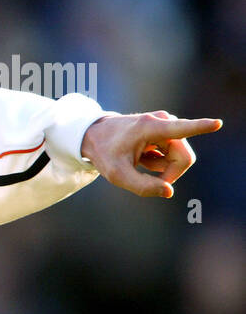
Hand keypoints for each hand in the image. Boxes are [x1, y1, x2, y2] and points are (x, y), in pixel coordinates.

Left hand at [80, 111, 222, 197]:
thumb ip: (141, 186)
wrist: (94, 136)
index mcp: (151, 127)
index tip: (217, 123)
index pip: (181, 128)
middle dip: (170, 174)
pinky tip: (143, 156)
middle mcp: (164, 121)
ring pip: (179, 158)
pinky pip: (174, 155)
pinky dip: (159, 162)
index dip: (201, 127)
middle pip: (184, 158)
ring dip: (161, 167)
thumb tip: (169, 191)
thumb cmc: (104, 153)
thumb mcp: (117, 175)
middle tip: (150, 180)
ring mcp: (167, 124)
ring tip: (140, 160)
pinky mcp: (168, 129)